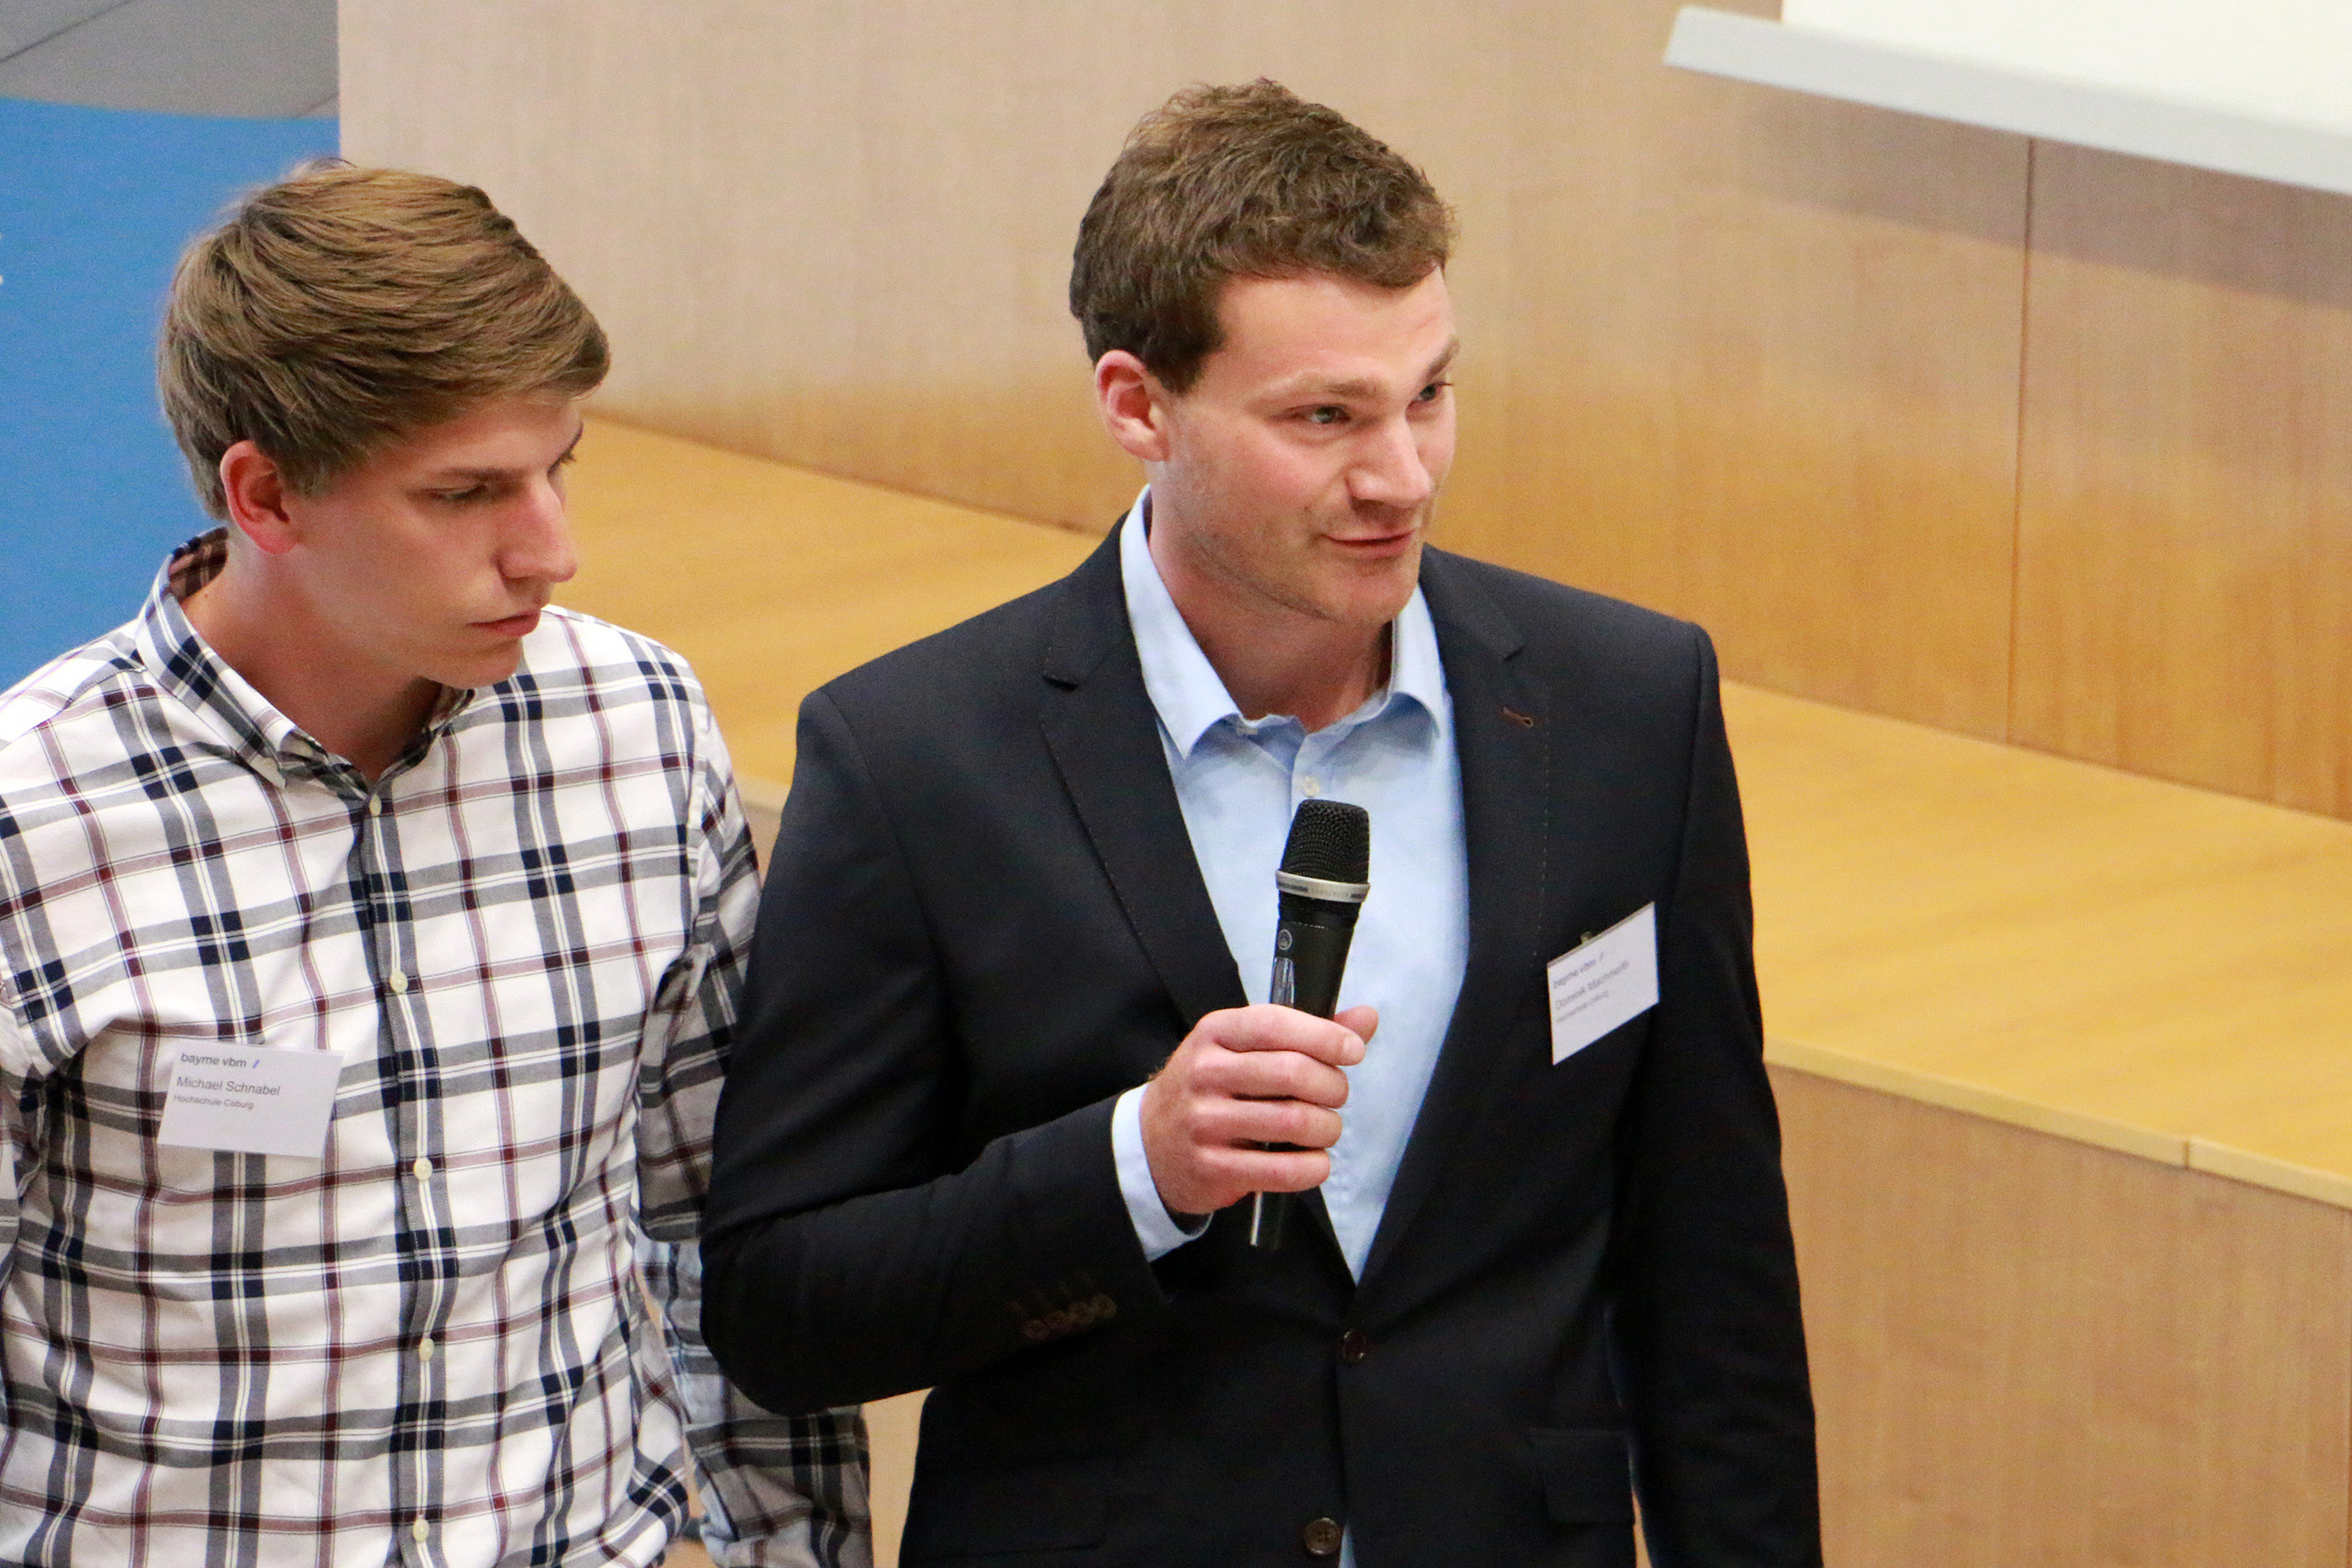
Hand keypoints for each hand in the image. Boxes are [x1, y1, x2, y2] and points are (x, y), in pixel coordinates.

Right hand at [1138, 1003, 1378, 1216]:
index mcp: (1215, 1033)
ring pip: (1293, 1122)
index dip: (1324, 1036)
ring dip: (1327, 1128)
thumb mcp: (1246, 1048)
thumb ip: (1307, 1032)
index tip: (1353, 1050)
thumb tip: (1365, 1018)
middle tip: (1335, 1096)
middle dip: (1332, 1086)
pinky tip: (1315, 1161)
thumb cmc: (1212, 1088)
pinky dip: (1312, 1168)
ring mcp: (1204, 1122)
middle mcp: (1205, 1073)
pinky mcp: (1212, 1167)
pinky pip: (1280, 1170)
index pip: (1275, 1025)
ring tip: (1325, 1129)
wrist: (1152, 1143)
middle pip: (1292, 1073)